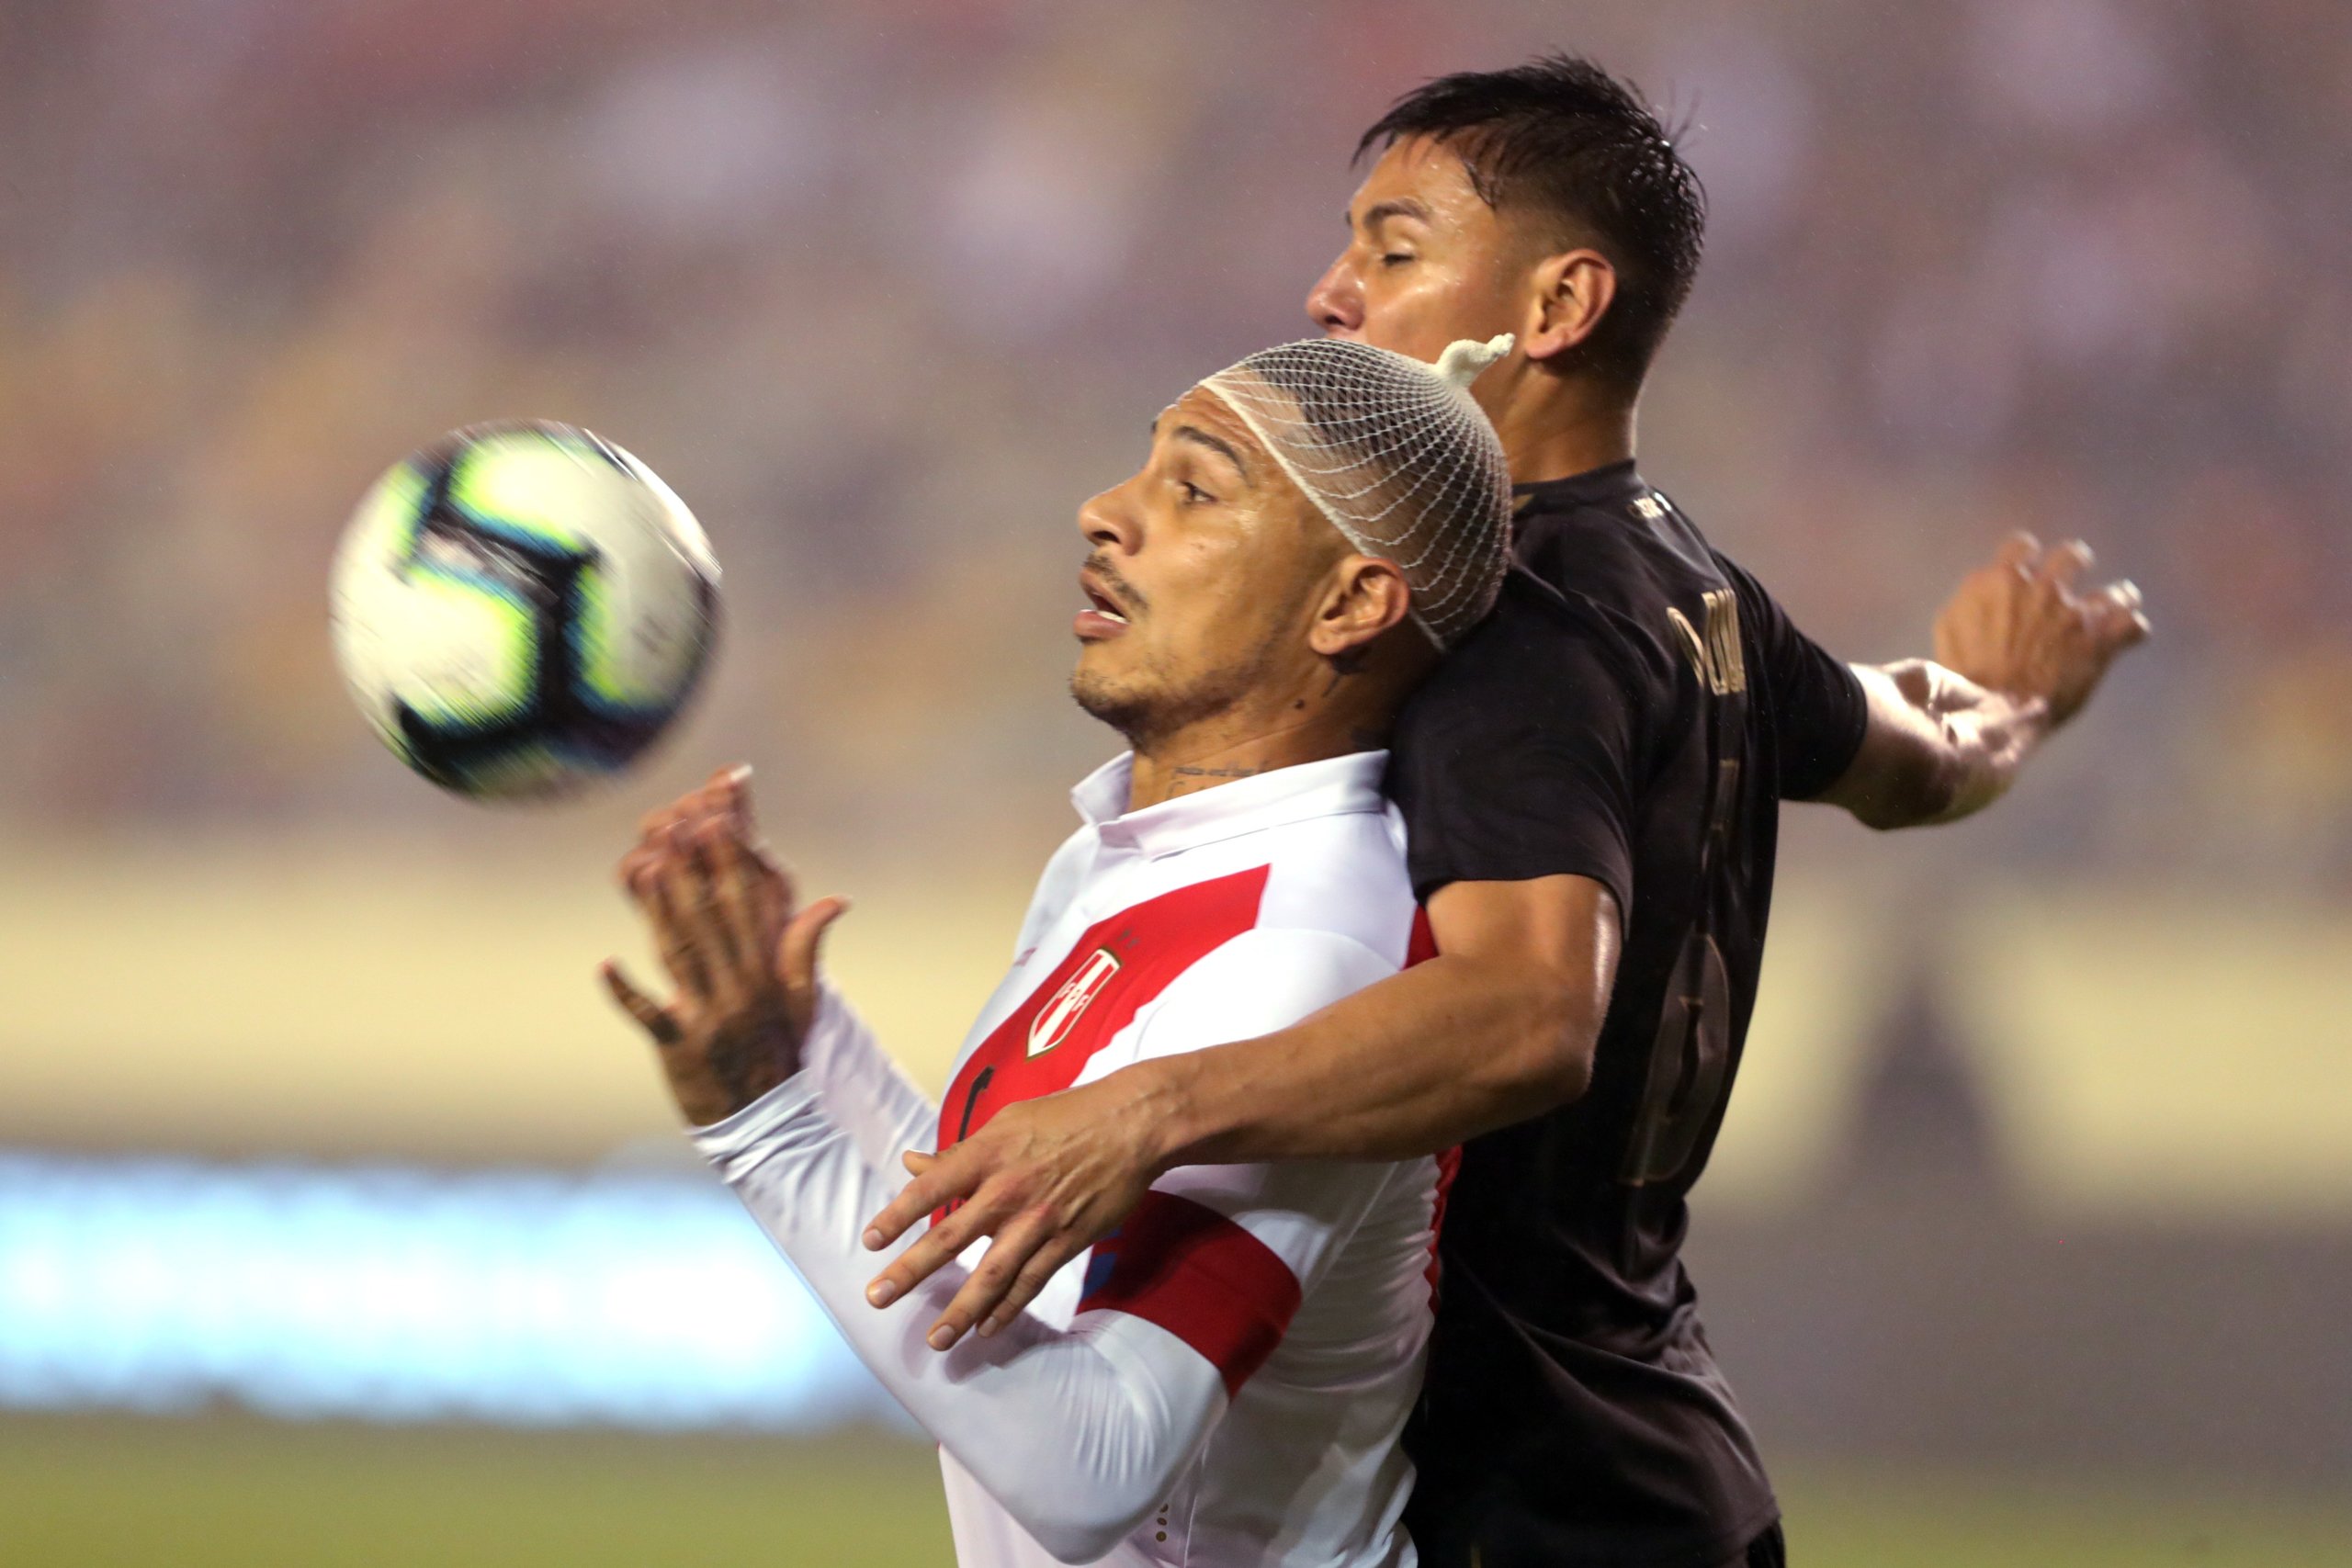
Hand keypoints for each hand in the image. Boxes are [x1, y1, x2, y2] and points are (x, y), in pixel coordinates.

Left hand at [601, 766, 849, 1126]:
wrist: (768, 1121)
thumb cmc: (781, 1052)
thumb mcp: (803, 999)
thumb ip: (805, 947)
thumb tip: (835, 899)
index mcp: (765, 974)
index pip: (746, 909)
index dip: (729, 863)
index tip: (716, 822)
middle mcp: (739, 991)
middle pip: (709, 922)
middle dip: (690, 872)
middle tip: (670, 828)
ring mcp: (709, 1020)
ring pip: (681, 956)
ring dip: (659, 912)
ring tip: (643, 871)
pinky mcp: (681, 1049)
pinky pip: (651, 1017)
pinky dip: (628, 994)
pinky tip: (607, 965)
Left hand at [859, 1069, 1170, 1349]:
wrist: (1131, 1126)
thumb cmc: (1066, 1117)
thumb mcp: (1007, 1123)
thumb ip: (959, 1153)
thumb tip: (912, 1164)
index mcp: (987, 1155)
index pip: (930, 1188)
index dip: (897, 1216)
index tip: (870, 1242)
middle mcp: (1007, 1190)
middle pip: (950, 1239)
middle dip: (910, 1272)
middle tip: (877, 1299)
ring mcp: (1038, 1221)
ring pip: (991, 1275)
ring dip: (960, 1311)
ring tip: (937, 1339)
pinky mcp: (1066, 1241)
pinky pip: (1031, 1282)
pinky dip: (1008, 1309)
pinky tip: (987, 1330)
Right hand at [1933, 532, 2149, 727]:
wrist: (1993, 710)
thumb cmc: (1962, 672)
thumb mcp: (1948, 625)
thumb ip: (1970, 598)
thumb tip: (1983, 586)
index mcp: (2003, 580)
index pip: (2021, 546)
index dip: (2026, 557)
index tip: (2027, 569)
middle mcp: (2044, 588)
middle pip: (2073, 556)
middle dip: (2075, 567)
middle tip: (2071, 584)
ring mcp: (2077, 613)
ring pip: (2116, 592)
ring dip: (2116, 599)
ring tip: (2117, 606)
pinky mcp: (2101, 642)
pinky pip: (2134, 626)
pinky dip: (2132, 632)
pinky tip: (2128, 638)